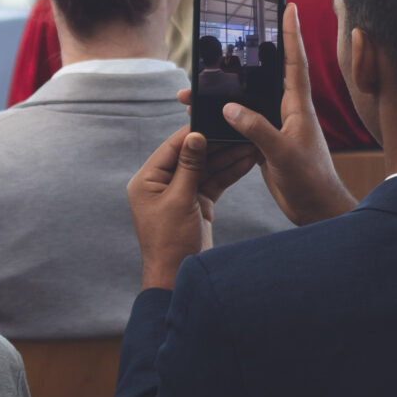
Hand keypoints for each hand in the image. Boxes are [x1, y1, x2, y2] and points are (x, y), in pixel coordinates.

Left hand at [128, 124, 259, 290]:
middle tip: (238, 131)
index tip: (214, 118)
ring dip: (226, 157)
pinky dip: (228, 173)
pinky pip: (213, 182)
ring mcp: (180, 193)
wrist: (178, 277)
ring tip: (249, 144)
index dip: (193, 133)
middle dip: (216, 145)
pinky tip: (245, 162)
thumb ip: (189, 167)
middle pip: (191, 156)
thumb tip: (195, 136)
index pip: (172, 148)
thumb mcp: (180, 201)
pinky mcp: (196, 203)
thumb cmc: (170, 243)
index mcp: (147, 180)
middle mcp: (161, 184)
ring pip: (205, 168)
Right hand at [216, 4, 356, 226]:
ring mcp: (276, 127)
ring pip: (247, 102)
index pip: (295, 62)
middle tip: (220, 44)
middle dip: (242, 61)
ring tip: (193, 91)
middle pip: (264, 77)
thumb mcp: (283, 153)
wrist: (315, 209)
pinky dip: (223, 120)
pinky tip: (204, 118)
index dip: (291, 33)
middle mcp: (288, 112)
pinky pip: (241, 124)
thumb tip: (229, 108)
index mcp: (299, 107)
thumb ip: (258, 129)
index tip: (289, 5)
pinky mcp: (266, 144)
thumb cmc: (310, 180)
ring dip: (223, 95)